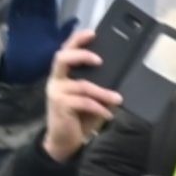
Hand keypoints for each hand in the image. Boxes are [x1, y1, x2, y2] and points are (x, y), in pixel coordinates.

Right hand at [37, 40, 115, 162]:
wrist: (64, 142)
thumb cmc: (79, 117)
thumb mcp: (90, 99)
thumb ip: (98, 86)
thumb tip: (120, 76)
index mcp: (62, 74)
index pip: (66, 50)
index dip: (77, 39)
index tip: (93, 33)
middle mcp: (56, 80)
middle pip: (62, 58)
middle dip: (81, 54)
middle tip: (99, 60)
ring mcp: (56, 92)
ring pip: (82, 85)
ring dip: (103, 92)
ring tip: (117, 99)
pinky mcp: (59, 106)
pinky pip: (83, 102)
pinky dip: (99, 107)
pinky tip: (108, 114)